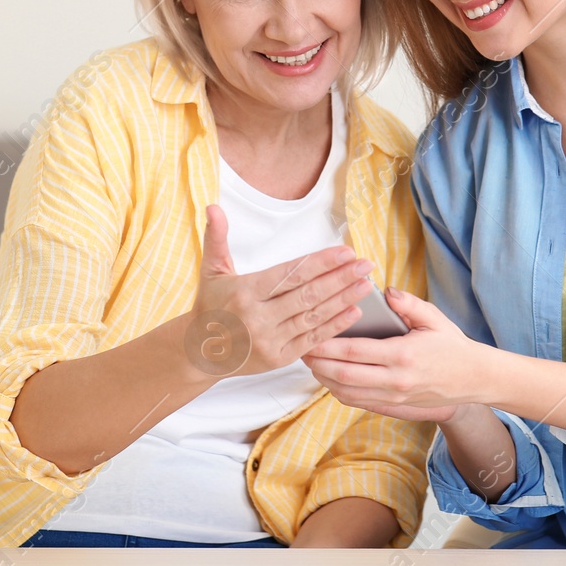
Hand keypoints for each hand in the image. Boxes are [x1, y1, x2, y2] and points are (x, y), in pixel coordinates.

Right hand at [190, 205, 371, 376]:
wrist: (199, 353)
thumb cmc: (210, 306)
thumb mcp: (211, 271)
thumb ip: (217, 237)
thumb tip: (213, 207)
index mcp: (246, 291)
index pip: (291, 274)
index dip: (320, 263)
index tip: (345, 252)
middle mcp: (258, 317)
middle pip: (308, 295)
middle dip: (340, 278)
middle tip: (365, 264)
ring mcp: (269, 340)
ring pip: (313, 317)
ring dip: (343, 300)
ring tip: (365, 284)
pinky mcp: (278, 358)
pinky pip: (312, 339)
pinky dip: (335, 326)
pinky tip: (354, 312)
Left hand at [302, 288, 483, 422]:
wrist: (473, 379)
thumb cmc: (452, 345)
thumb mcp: (434, 318)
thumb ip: (408, 303)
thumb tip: (385, 292)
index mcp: (403, 354)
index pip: (354, 352)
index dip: (327, 346)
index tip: (309, 336)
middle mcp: (395, 380)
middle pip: (343, 376)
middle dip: (318, 363)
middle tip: (301, 349)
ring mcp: (394, 397)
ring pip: (347, 393)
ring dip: (324, 380)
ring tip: (311, 363)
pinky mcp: (394, 407)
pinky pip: (358, 402)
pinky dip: (339, 392)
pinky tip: (330, 378)